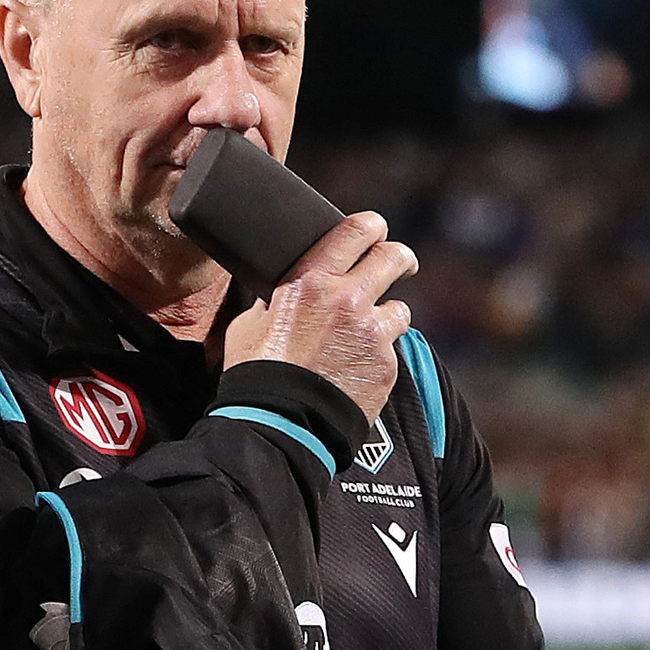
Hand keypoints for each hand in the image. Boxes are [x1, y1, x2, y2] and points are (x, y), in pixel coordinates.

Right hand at [223, 210, 416, 418]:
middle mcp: (348, 299)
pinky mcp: (386, 363)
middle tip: (399, 264)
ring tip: (367, 335)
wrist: (282, 423)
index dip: (372, 226)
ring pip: (399, 308)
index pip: (356, 231)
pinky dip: (380, 355)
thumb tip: (277, 294)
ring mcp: (372, 332)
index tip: (375, 230)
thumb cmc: (258, 374)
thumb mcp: (249, 325)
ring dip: (387, 316)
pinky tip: (357, 368)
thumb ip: (273, 302)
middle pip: (394, 257)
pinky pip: (393, 349)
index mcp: (310, 281)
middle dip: (400, 258)